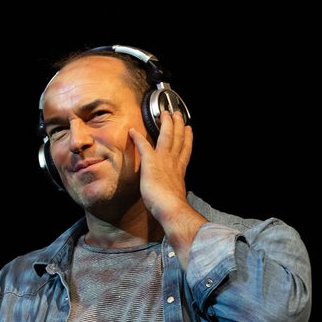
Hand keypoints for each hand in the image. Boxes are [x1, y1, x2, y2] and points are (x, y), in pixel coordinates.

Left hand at [130, 110, 203, 265]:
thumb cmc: (173, 207)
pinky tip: (133, 130)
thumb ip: (175, 190)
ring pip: (166, 136)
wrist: (171, 208)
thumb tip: (174, 196)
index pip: (185, 151)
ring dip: (165, 123)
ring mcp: (163, 161)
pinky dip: (138, 138)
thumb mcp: (176, 196)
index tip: (189, 129)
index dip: (187, 139)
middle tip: (176, 113)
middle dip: (177, 125)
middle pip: (178, 139)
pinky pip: (143, 146)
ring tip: (163, 113)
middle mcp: (174, 163)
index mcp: (180, 170)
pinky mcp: (151, 162)